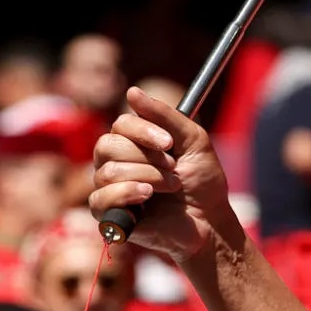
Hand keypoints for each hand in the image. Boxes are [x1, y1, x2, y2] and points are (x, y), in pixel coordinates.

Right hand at [89, 87, 236, 263]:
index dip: (143, 131)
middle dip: (149, 159)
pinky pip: (100, 198)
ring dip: (150, 178)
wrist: (210, 220)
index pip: (120, 125)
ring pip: (110, 171)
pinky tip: (147, 199)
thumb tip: (132, 91)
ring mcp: (108, 187)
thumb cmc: (202, 181)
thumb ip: (166, 116)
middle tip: (174, 170)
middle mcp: (114, 162)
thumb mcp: (193, 142)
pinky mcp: (106, 213)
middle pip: (108, 145)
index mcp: (132, 144)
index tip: (170, 143)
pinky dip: (128, 195)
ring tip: (172, 188)